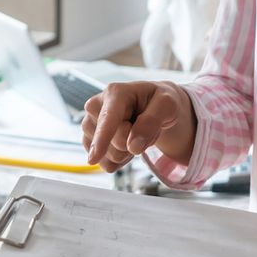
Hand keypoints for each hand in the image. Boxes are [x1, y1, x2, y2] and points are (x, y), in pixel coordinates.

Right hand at [80, 81, 195, 170]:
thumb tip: (132, 146)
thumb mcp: (167, 105)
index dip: (102, 138)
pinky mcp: (89, 141)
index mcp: (115, 92)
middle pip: (115, 142)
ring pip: (107, 156)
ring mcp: (90, 125)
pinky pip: (106, 164)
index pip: (108, 119)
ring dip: (128, 151)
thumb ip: (151, 121)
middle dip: (134, 143)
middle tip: (144, 126)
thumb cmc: (159, 101)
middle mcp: (96, 106)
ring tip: (135, 132)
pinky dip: (121, 160)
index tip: (94, 158)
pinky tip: (126, 142)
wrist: (152, 105)